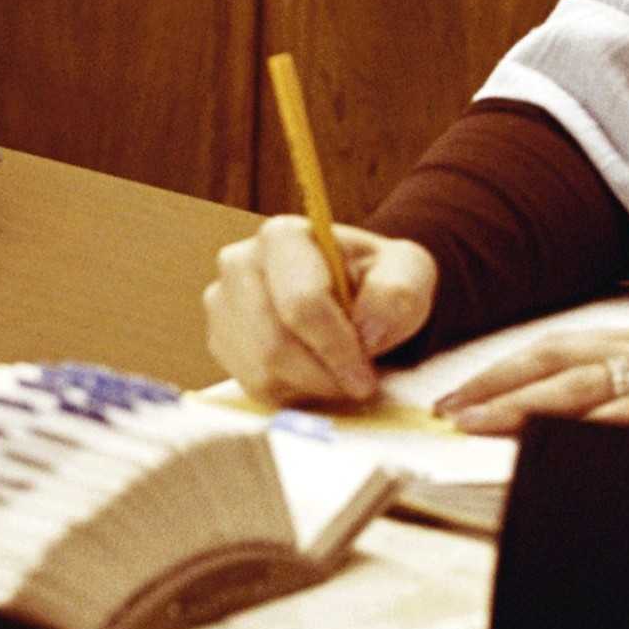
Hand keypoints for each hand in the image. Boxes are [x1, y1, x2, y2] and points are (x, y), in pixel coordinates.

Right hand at [205, 219, 437, 405]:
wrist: (354, 293)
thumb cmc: (377, 279)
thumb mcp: (408, 272)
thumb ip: (397, 292)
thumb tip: (368, 332)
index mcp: (283, 236)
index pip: (301, 303)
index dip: (335, 347)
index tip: (365, 375)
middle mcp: (240, 263)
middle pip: (273, 343)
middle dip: (322, 375)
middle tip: (358, 386)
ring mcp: (223, 303)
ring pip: (260, 370)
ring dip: (309, 386)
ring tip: (339, 376)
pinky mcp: (221, 340)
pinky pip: (251, 385)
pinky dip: (290, 392)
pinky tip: (314, 375)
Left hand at [433, 310, 628, 437]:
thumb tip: (602, 413)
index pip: (562, 346)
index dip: (507, 367)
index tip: (464, 390)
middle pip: (559, 365)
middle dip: (497, 389)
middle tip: (449, 413)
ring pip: (587, 392)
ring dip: (528, 410)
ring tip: (482, 431)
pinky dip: (596, 436)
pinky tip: (564, 451)